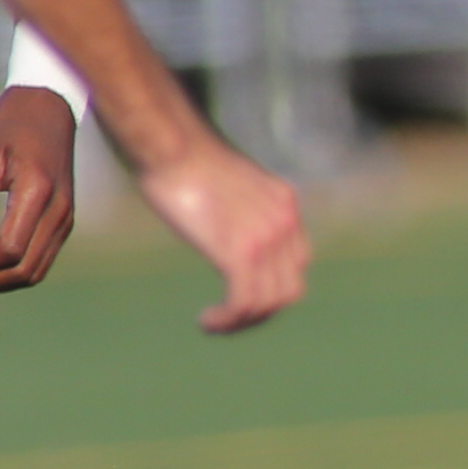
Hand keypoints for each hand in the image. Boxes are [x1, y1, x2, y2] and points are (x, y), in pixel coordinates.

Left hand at [0, 83, 77, 292]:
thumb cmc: (10, 126)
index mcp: (38, 193)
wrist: (49, 109)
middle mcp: (59, 212)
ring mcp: (65, 219)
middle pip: (25, 269)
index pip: (11, 249)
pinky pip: (41, 259)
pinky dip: (13, 270)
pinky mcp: (63, 221)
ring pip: (36, 271)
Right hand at [128, 131, 306, 333]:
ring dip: (242, 322)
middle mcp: (284, 224)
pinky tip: (207, 321)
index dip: (272, 286)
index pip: (296, 262)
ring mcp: (266, 239)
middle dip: (261, 311)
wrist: (171, 144)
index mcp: (285, 205)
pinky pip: (245, 302)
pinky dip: (229, 320)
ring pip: (270, 303)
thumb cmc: (182, 158)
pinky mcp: (240, 251)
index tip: (239, 293)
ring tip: (214, 324)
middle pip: (289, 289)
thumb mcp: (225, 183)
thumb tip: (220, 221)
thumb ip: (235, 207)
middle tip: (229, 318)